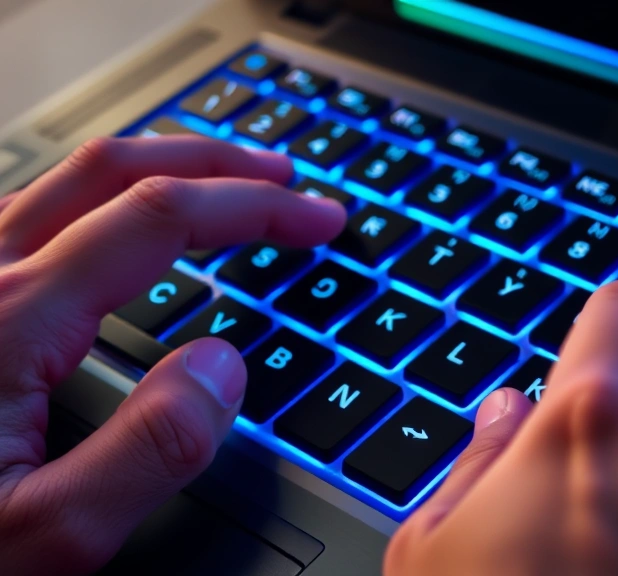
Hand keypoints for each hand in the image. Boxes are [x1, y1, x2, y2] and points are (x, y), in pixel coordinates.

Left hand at [0, 136, 345, 574]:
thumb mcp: (49, 536)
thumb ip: (148, 452)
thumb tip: (223, 368)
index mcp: (10, 320)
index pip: (161, 217)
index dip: (256, 208)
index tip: (317, 221)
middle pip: (115, 167)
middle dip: (219, 162)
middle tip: (287, 180)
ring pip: (74, 178)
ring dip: (168, 167)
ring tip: (229, 183)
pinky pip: (45, 211)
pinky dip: (117, 198)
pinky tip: (138, 227)